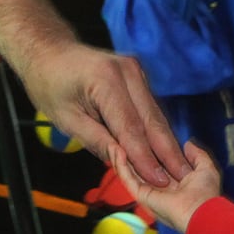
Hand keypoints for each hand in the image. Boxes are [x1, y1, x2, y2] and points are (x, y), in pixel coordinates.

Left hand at [0, 0, 190, 185]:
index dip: (146, 158)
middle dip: (168, 153)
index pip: (131, 127)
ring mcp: (136, 71)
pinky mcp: (137, 76)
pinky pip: (149, 108)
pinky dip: (155, 131)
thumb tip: (122, 161)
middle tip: (183, 180)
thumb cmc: (49, 84)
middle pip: (152, 120)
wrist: (49, 51)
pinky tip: (164, 153)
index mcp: (106, 80)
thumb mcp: (65, 118)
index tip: (160, 182)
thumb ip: (96, 139)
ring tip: (179, 172)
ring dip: (166, 144)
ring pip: (155, 114)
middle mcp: (128, 71)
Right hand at [113, 141, 220, 233]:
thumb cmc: (207, 196)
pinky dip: (120, 164)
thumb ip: (197, 155)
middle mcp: (158, 188)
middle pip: (138, 167)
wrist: (202, 214)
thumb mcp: (205, 168)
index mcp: (172, 183)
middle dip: (129, 151)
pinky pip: (127, 178)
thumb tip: (188, 144)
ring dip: (119, 156)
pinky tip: (116, 149)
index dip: (147, 149)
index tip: (141, 133)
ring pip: (129, 172)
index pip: (155, 163)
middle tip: (121, 134)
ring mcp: (149, 192)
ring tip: (112, 139)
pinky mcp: (142, 195)